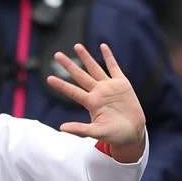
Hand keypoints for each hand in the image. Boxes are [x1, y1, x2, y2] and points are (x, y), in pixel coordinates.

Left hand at [46, 43, 145, 159]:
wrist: (133, 133)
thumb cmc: (114, 135)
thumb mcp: (96, 133)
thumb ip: (80, 129)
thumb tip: (61, 128)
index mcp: (91, 103)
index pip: (72, 91)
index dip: (61, 85)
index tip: (49, 78)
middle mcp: (98, 92)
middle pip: (80, 76)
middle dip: (69, 65)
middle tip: (57, 55)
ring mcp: (109, 87)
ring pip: (95, 68)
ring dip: (86, 57)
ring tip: (77, 46)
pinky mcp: (122, 84)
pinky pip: (114, 67)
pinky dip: (109, 57)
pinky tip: (103, 46)